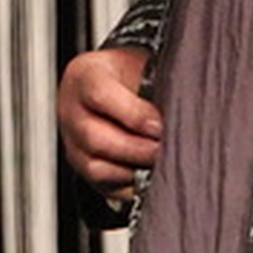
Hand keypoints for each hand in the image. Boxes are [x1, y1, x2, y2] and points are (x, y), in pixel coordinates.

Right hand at [58, 45, 161, 199]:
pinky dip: (132, 184)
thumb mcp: (141, 65)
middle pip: (95, 138)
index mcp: (85, 76)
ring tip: (160, 162)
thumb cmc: (128, 74)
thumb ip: (156, 85)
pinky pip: (105, 186)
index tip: (160, 125)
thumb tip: (180, 114)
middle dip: (139, 149)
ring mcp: (74, 142)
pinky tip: (150, 172)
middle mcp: (72, 111)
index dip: (134, 114)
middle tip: (167, 149)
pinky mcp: (83, 167)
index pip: (100, 94)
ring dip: (134, 169)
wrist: (112, 82)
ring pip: (97, 168)